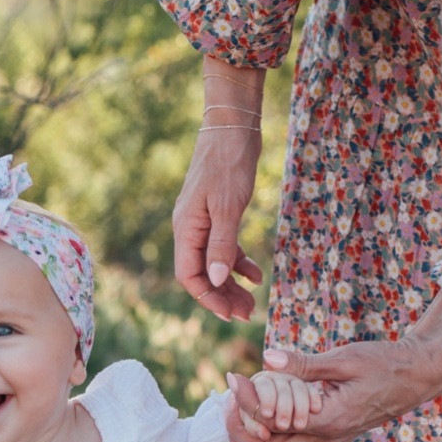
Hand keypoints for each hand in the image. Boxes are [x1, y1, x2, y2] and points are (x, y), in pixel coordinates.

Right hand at [173, 58, 267, 318]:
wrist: (233, 126)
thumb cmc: (229, 163)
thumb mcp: (228, 205)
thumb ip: (221, 244)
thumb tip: (214, 280)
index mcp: (186, 229)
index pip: (189, 276)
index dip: (208, 298)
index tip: (230, 315)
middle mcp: (190, 229)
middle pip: (201, 274)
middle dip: (222, 297)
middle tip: (247, 315)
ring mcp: (203, 222)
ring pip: (213, 264)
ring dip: (231, 284)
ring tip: (253, 302)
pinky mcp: (218, 213)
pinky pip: (224, 247)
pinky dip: (238, 263)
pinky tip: (255, 274)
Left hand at [222, 293, 441, 441]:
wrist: (418, 375)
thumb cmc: (384, 362)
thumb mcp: (344, 358)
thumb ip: (304, 364)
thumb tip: (267, 359)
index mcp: (327, 422)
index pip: (270, 425)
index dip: (245, 404)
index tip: (233, 379)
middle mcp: (326, 440)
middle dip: (239, 434)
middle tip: (226, 403)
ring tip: (238, 415)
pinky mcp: (331, 437)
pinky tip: (261, 422)